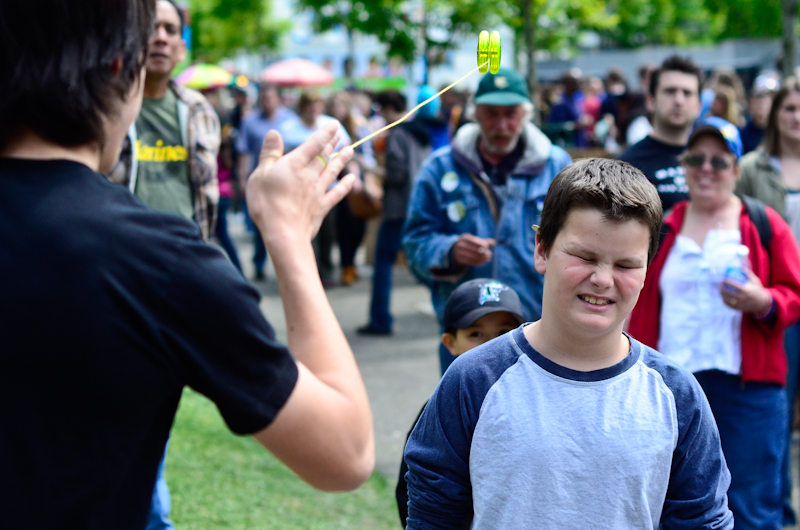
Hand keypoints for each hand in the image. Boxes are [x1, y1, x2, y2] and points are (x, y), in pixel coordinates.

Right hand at [246, 123, 354, 246]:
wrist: (283, 233)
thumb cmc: (266, 203)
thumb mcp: (259, 175)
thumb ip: (269, 154)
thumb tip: (274, 132)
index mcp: (294, 164)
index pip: (313, 144)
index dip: (324, 133)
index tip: (334, 125)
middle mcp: (309, 175)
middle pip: (323, 156)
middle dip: (332, 144)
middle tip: (341, 134)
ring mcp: (317, 192)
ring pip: (332, 172)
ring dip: (342, 160)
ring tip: (350, 150)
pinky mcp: (321, 207)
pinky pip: (336, 194)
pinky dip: (345, 185)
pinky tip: (351, 179)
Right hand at [451, 233, 495, 266]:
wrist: (457, 251)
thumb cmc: (470, 245)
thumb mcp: (476, 241)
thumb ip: (485, 241)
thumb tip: (493, 243)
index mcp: (465, 237)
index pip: (475, 240)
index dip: (482, 244)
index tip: (487, 247)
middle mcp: (460, 244)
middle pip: (475, 249)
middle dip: (484, 253)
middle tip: (489, 255)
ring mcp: (459, 253)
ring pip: (473, 257)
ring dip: (482, 259)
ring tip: (487, 259)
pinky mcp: (459, 260)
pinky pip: (470, 262)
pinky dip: (477, 262)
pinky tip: (482, 262)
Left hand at [720, 270, 771, 314]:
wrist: (763, 303)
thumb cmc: (759, 290)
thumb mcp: (756, 281)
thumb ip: (748, 274)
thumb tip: (742, 267)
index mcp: (746, 290)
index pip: (732, 285)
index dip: (726, 282)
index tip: (723, 279)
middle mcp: (742, 297)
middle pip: (727, 293)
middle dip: (721, 288)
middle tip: (720, 285)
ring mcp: (740, 304)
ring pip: (726, 299)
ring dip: (722, 295)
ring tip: (720, 291)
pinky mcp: (739, 308)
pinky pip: (729, 305)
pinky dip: (725, 301)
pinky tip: (723, 298)